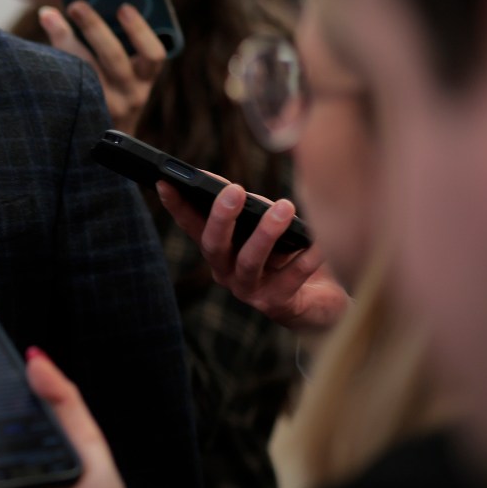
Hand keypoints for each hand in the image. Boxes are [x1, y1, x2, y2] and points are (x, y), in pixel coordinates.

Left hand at [39, 2, 164, 135]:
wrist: (102, 147)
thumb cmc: (111, 96)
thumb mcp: (125, 77)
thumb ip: (114, 45)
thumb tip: (81, 6)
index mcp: (145, 80)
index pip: (153, 55)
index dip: (139, 30)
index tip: (122, 7)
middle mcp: (130, 96)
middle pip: (113, 57)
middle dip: (94, 27)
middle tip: (76, 4)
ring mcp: (105, 109)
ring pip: (84, 70)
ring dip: (66, 40)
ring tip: (50, 16)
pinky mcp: (80, 117)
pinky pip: (64, 86)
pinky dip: (52, 63)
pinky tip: (36, 48)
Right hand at [159, 181, 349, 331]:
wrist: (321, 302)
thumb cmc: (290, 255)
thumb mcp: (268, 227)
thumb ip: (253, 210)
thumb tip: (239, 190)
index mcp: (219, 251)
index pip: (192, 225)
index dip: (176, 206)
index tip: (165, 182)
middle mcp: (226, 272)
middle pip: (214, 245)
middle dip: (221, 216)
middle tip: (235, 189)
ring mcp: (248, 291)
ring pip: (249, 261)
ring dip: (265, 233)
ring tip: (285, 208)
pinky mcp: (276, 305)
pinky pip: (290, 279)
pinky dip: (305, 259)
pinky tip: (318, 242)